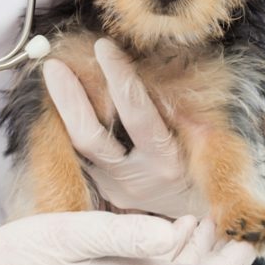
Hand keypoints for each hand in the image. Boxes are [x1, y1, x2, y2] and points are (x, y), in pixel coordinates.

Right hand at [0, 213, 255, 264]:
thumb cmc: (23, 256)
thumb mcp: (70, 236)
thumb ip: (123, 236)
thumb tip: (175, 234)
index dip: (233, 256)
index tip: (245, 222)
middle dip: (222, 247)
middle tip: (230, 211)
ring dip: (203, 246)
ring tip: (209, 212)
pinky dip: (178, 246)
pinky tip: (176, 224)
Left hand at [43, 38, 264, 218]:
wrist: (204, 217)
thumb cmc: (210, 169)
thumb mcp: (206, 140)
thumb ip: (188, 110)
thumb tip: (166, 66)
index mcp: (168, 161)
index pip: (138, 114)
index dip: (119, 78)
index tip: (104, 47)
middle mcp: (137, 178)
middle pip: (93, 138)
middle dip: (71, 98)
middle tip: (54, 65)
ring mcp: (117, 188)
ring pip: (81, 148)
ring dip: (64, 110)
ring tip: (53, 74)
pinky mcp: (108, 192)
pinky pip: (84, 156)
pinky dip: (73, 125)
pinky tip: (64, 100)